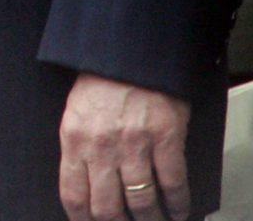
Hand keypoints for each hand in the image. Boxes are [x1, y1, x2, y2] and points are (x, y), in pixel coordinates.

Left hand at [59, 73, 189, 220]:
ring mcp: (134, 144)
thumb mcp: (77, 113)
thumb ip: (80, 149)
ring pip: (141, 202)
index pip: (74, 196)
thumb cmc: (102, 80)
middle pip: (107, 208)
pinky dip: (178, 204)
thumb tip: (87, 186)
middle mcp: (102, 147)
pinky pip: (172, 183)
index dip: (84, 220)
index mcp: (75, 140)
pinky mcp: (165, 138)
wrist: (131, 50)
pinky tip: (179, 211)